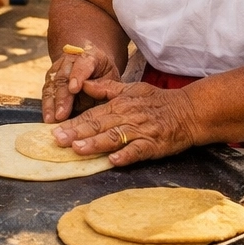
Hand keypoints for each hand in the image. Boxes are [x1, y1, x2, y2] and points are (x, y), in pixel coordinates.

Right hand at [42, 41, 121, 122]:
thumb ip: (106, 89)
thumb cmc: (104, 75)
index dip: (78, 76)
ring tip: (50, 119)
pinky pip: (47, 91)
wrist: (93, 65)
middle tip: (61, 114)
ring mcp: (58, 68)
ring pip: (52, 84)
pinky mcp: (51, 78)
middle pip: (64, 77)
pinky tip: (47, 117)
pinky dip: (46, 105)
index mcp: (90, 58)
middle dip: (62, 97)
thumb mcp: (112, 79)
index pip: (83, 65)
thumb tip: (99, 102)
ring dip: (51, 103)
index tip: (74, 89)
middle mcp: (70, 60)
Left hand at [49, 79, 201, 166]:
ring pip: (114, 137)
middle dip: (77, 133)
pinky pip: (138, 150)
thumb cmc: (157, 101)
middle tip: (57, 140)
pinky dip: (126, 155)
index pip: (92, 114)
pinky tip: (113, 160)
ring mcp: (141, 131)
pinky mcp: (154, 144)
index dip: (73, 122)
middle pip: (99, 125)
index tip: (55, 130)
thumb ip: (106, 89)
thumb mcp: (131, 89)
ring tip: (78, 148)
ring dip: (96, 143)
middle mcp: (128, 116)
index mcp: (120, 104)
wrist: (188, 111)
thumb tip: (83, 84)